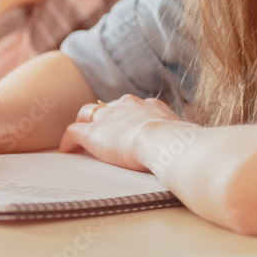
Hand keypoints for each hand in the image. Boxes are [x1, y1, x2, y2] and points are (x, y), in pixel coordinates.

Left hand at [59, 94, 180, 171]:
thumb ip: (180, 139)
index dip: (126, 118)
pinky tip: (67, 150)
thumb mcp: (182, 137)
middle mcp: (128, 105)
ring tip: (78, 138)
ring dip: (84, 124)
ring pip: (88, 113)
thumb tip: (189, 147)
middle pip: (109, 107)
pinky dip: (69, 140)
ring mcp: (109, 117)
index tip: (127, 127)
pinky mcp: (92, 133)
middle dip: (103, 117)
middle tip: (100, 129)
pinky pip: (73, 132)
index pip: (132, 108)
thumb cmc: (178, 145)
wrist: (162, 141)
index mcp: (150, 107)